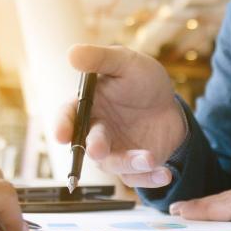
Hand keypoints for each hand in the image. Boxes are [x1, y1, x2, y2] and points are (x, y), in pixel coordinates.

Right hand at [56, 44, 185, 187]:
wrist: (170, 105)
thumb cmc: (142, 81)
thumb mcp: (126, 63)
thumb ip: (100, 59)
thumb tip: (72, 53)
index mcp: (88, 106)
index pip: (68, 117)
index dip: (62, 126)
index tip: (61, 135)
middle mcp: (95, 131)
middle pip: (87, 145)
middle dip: (93, 147)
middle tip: (98, 149)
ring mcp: (113, 150)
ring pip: (113, 164)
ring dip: (129, 163)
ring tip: (150, 158)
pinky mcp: (132, 166)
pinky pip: (137, 177)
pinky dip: (150, 177)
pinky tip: (164, 173)